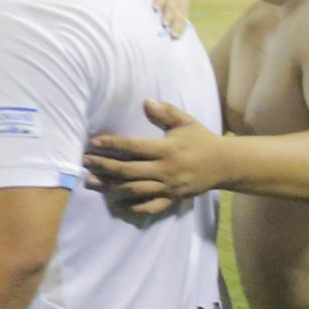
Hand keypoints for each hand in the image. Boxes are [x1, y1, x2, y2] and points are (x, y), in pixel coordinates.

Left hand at [84, 100, 228, 216]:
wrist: (224, 165)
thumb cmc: (201, 140)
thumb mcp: (186, 122)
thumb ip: (166, 112)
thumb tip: (145, 102)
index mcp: (167, 149)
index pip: (134, 147)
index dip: (112, 144)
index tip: (94, 142)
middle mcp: (165, 170)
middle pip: (128, 170)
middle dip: (104, 166)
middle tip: (84, 162)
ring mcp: (168, 187)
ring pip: (134, 190)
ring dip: (110, 186)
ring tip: (90, 182)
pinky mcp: (172, 199)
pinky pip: (150, 207)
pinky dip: (132, 207)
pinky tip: (116, 204)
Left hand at [140, 0, 193, 37]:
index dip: (159, 2)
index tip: (155, 9)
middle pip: (171, 9)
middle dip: (168, 17)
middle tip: (164, 24)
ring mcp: (179, 7)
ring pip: (178, 17)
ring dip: (176, 26)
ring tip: (172, 36)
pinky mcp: (183, 13)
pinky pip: (183, 22)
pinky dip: (180, 30)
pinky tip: (176, 38)